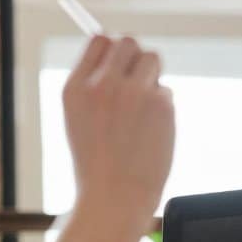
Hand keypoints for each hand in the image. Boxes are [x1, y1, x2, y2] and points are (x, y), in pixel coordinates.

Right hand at [63, 35, 175, 220]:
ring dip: (151, 78)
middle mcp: (101, 85)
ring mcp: (131, 93)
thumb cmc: (96, 166)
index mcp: (75, 89)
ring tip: (142, 111)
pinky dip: (162, 108)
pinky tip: (150, 133)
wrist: (114, 201)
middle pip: (128, 41)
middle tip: (136, 83)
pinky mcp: (159, 104)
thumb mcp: (79, 121)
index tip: (120, 64)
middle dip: (135, 58)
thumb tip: (119, 53)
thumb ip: (94, 87)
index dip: (113, 50)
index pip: (99, 40)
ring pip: (152, 59)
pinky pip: (166, 90)